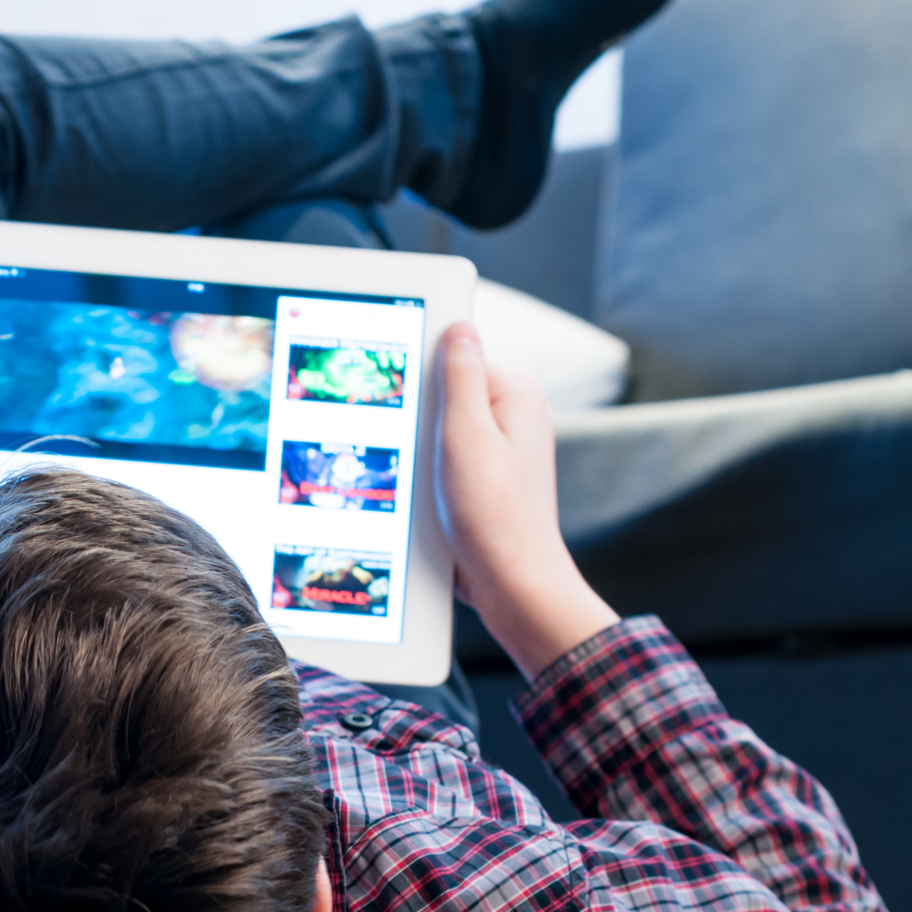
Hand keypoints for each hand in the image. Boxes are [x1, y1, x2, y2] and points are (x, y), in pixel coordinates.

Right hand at [434, 322, 618, 679]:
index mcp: (515, 393)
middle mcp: (513, 416)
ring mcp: (500, 449)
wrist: (512, 584)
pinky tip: (423, 498)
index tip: (395, 397)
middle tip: (412, 450)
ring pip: (438, 430)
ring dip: (418, 453)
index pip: (454, 355)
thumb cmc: (493, 516)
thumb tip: (457, 327)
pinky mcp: (484, 479)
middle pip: (443, 393)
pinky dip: (426, 476)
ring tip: (423, 482)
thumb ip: (460, 376)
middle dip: (417, 418)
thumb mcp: (467, 434)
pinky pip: (443, 461)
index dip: (418, 374)